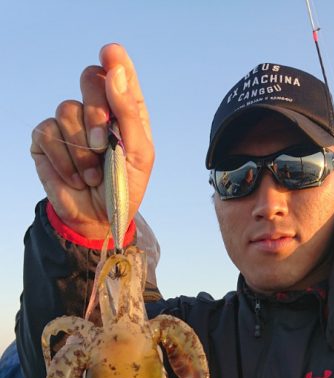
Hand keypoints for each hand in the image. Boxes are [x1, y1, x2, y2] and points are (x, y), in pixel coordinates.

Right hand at [31, 43, 153, 240]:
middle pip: (89, 80)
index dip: (116, 61)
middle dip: (97, 110)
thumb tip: (114, 73)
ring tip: (92, 175)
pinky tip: (75, 178)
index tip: (111, 52)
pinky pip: (49, 132)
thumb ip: (129, 114)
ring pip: (67, 109)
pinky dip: (64, 160)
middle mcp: (96, 111)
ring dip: (82, 149)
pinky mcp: (46, 140)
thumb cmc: (123, 189)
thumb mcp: (139, 155)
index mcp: (124, 112)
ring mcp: (69, 124)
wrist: (98, 220)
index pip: (119, 75)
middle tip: (102, 143)